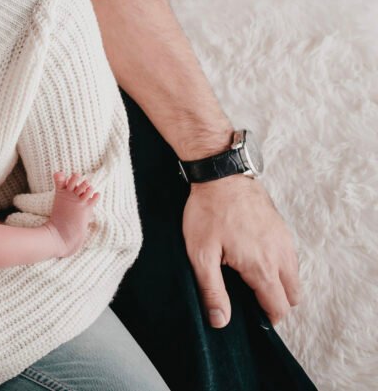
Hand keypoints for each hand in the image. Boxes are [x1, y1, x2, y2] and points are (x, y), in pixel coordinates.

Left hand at [183, 176, 300, 326]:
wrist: (221, 175)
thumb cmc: (208, 212)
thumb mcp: (201, 254)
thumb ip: (212, 290)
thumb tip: (220, 321)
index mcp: (262, 267)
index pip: (278, 307)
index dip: (267, 318)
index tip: (250, 317)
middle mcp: (281, 256)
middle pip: (293, 296)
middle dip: (276, 303)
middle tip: (250, 299)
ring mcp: (285, 240)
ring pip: (294, 277)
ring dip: (280, 285)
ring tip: (250, 279)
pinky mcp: (283, 229)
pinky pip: (290, 258)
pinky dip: (280, 266)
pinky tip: (255, 258)